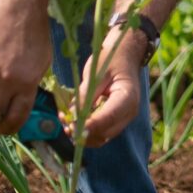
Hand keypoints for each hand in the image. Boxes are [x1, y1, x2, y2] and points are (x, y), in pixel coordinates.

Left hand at [67, 26, 146, 146]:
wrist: (125, 54)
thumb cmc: (112, 58)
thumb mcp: (97, 73)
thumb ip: (86, 95)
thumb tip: (72, 116)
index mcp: (127, 97)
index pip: (109, 117)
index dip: (90, 125)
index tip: (72, 127)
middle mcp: (128, 112)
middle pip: (105, 133)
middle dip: (83, 132)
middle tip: (64, 123)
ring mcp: (123, 118)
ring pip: (101, 137)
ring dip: (82, 134)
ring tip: (65, 122)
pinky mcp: (115, 119)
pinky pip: (100, 132)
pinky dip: (86, 130)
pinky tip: (73, 120)